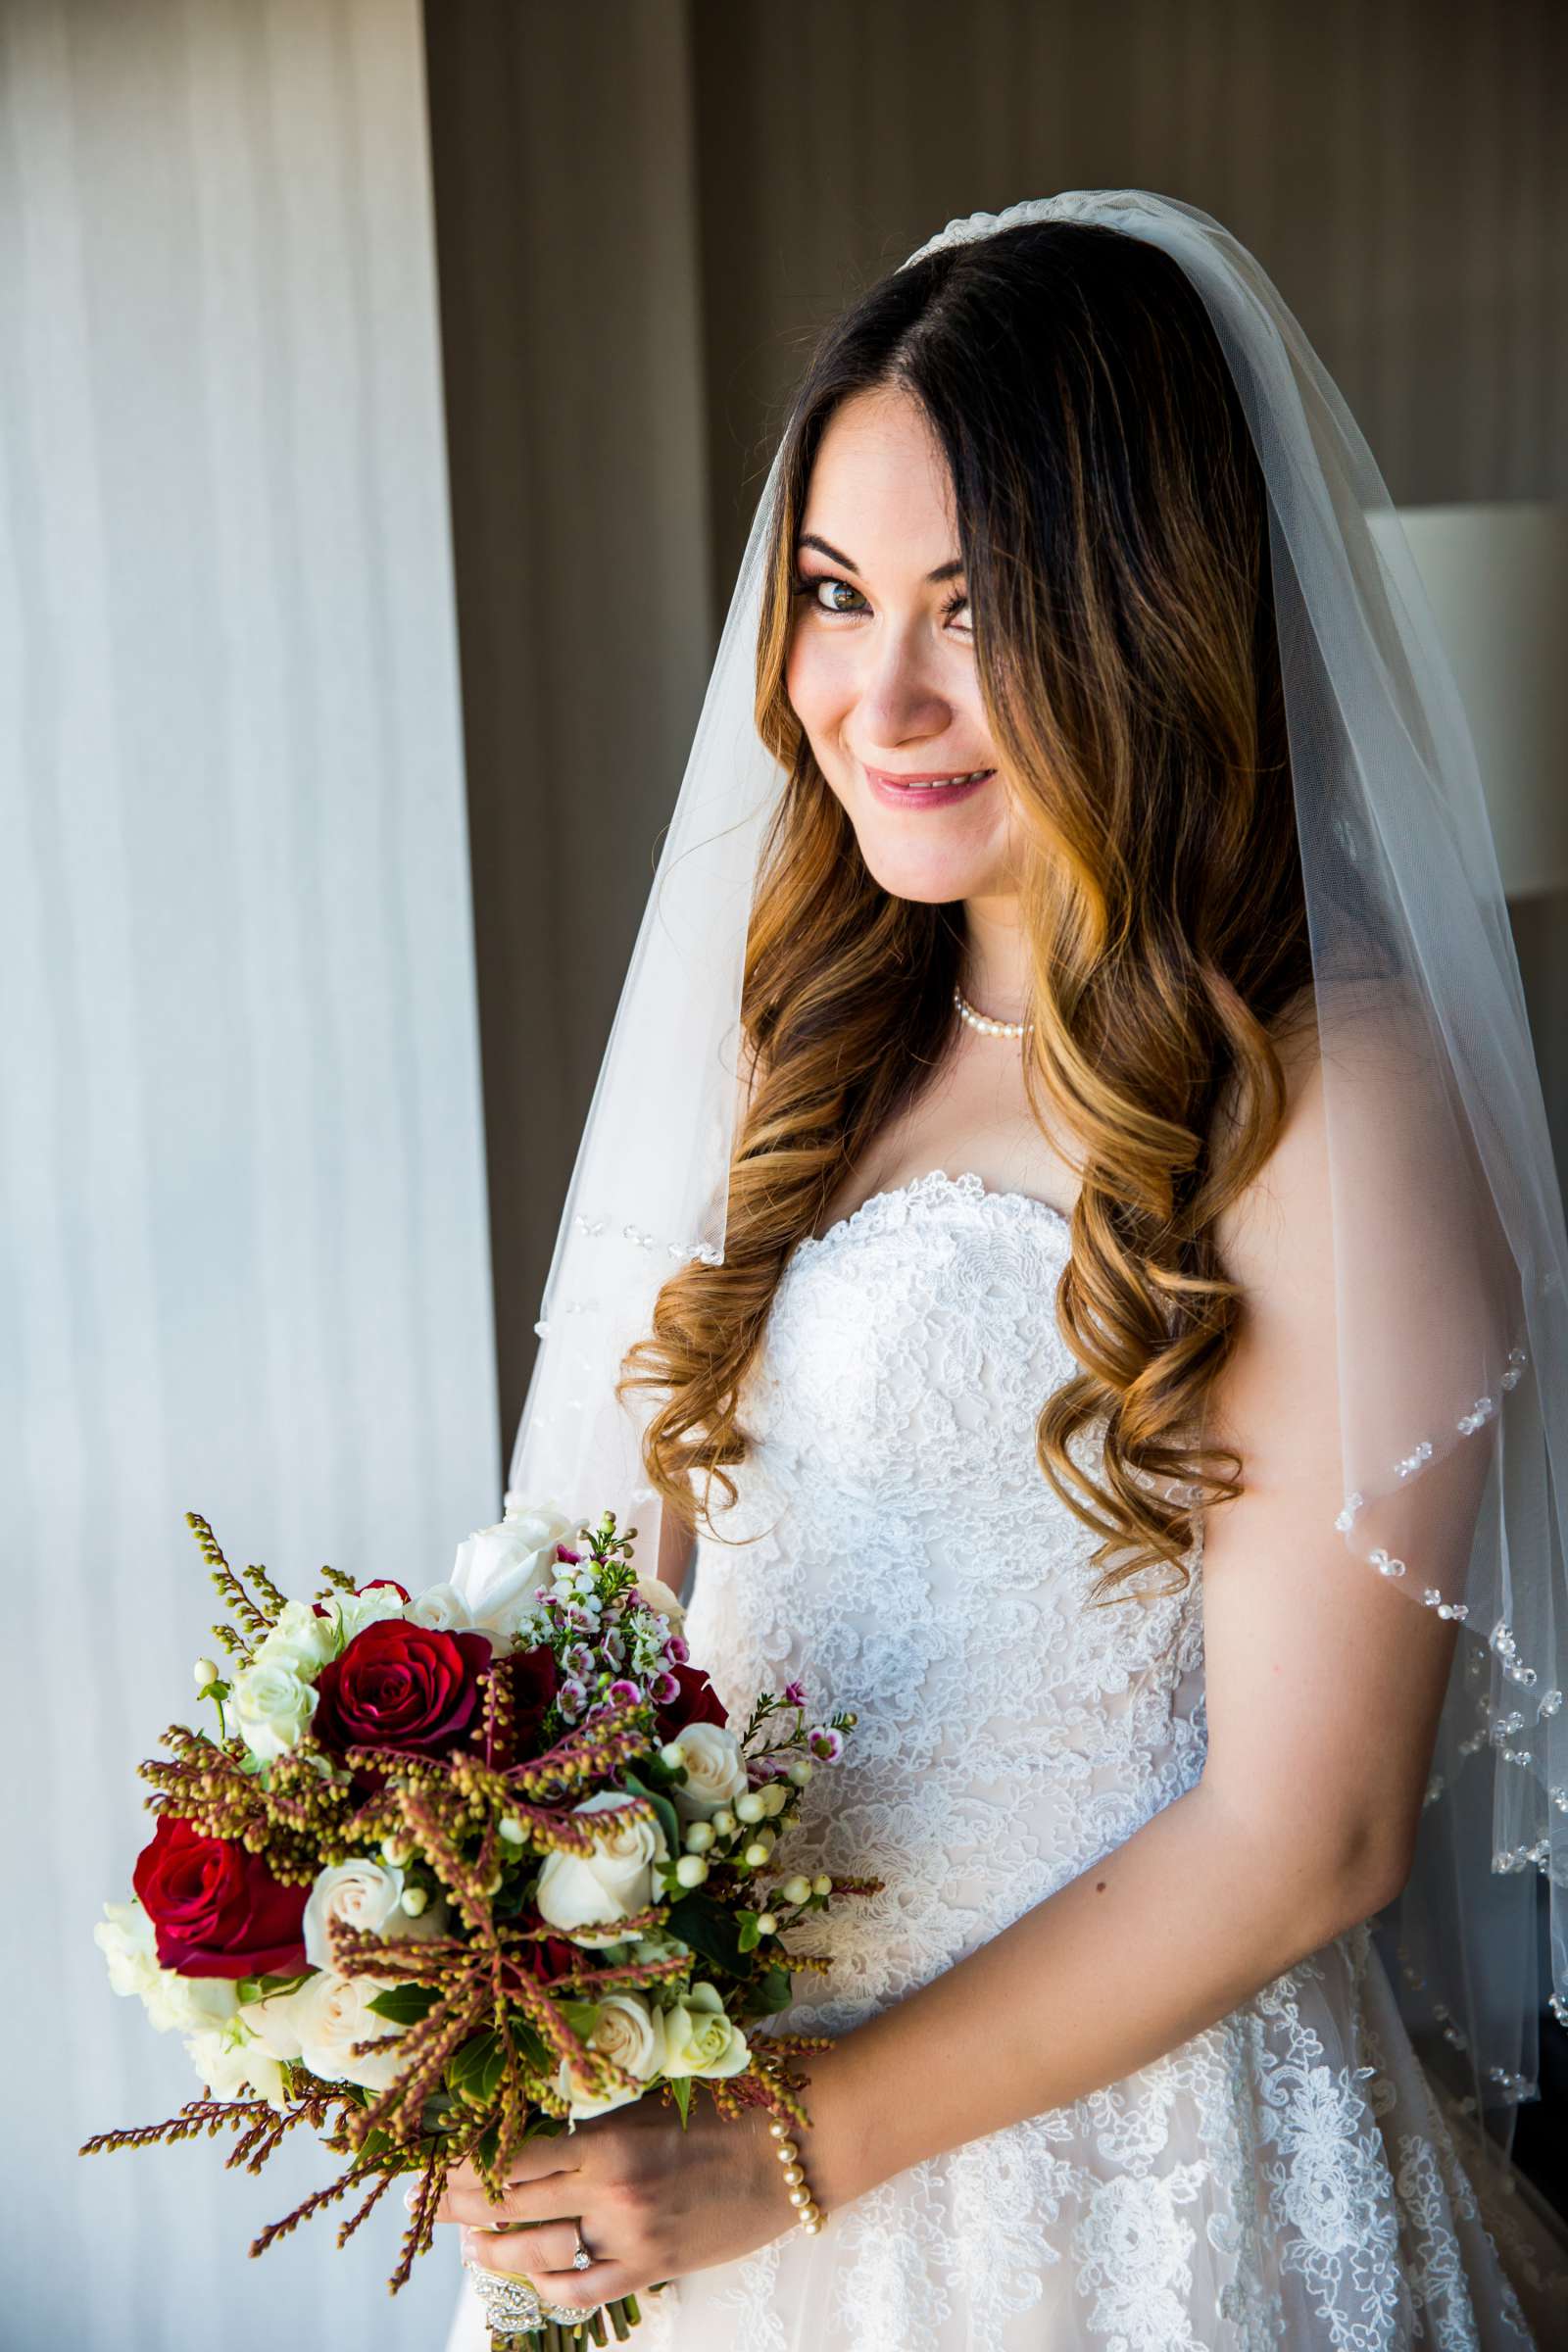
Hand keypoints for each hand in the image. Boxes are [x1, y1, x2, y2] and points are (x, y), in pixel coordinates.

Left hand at [434, 2088, 795, 2310]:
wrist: (790, 2154)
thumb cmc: (724, 2112)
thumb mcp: (649, 2100)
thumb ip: (592, 2116)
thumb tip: (535, 2125)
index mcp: (605, 2139)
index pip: (512, 2157)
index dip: (466, 2161)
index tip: (437, 2157)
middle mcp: (608, 2192)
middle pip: (510, 2204)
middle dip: (461, 2203)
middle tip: (429, 2199)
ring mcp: (628, 2237)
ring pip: (536, 2255)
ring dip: (493, 2251)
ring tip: (470, 2245)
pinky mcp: (650, 2269)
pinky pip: (583, 2292)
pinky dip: (548, 2289)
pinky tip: (530, 2279)